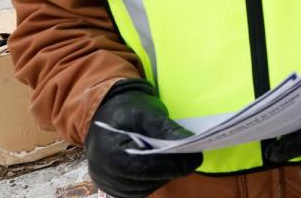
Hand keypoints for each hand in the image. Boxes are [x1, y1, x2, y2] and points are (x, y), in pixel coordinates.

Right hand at [85, 80, 201, 197]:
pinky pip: (139, 189)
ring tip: (180, 160)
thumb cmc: (127, 110)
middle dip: (170, 169)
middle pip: (145, 180)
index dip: (171, 164)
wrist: (106, 113)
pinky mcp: (114, 187)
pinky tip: (165, 166)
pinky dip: (154, 179)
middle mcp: (104, 173)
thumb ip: (165, 128)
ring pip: (144, 188)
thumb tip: (189, 140)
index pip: (144, 166)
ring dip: (164, 176)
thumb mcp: (146, 112)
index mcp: (108, 152)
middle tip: (192, 158)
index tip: (195, 158)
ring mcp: (108, 183)